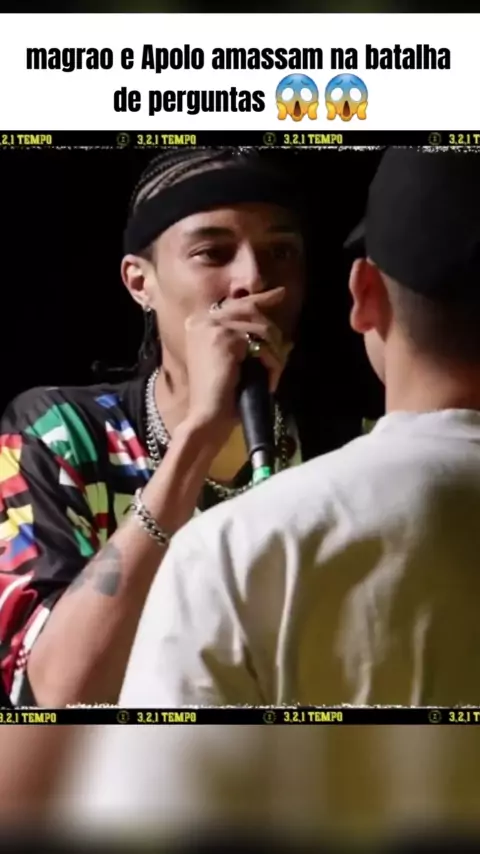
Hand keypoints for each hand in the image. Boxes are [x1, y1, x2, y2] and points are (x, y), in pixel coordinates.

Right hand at [184, 288, 288, 438]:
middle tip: (281, 354)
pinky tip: (268, 381)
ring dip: (273, 355)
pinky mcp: (226, 339)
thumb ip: (249, 341)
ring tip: (271, 377)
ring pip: (262, 328)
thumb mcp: (236, 362)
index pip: (237, 303)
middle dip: (272, 335)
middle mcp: (203, 320)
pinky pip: (263, 345)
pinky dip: (272, 364)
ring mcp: (213, 327)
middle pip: (252, 311)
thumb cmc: (220, 397)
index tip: (280, 294)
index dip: (261, 299)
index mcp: (200, 323)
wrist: (207, 417)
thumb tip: (283, 334)